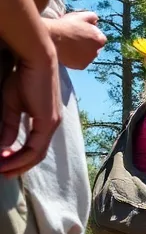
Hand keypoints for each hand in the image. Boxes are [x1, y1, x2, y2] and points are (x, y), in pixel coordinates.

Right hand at [0, 54, 59, 176]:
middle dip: (18, 166)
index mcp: (46, 122)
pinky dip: (21, 155)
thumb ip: (9, 126)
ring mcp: (52, 125)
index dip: (18, 158)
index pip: (34, 148)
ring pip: (36, 154)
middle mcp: (52, 125)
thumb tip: (4, 146)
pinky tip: (6, 158)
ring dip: (18, 164)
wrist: (34, 60)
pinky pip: (35, 147)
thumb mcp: (11, 105)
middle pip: (37, 155)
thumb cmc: (23, 77)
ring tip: (2, 169)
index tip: (2, 163)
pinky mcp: (48, 122)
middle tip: (2, 173)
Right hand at [47, 10, 105, 69]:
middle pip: (94, 48)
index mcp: (100, 39)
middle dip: (87, 44)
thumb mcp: (81, 15)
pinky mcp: (81, 66)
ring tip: (70, 45)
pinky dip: (76, 58)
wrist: (53, 37)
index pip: (99, 38)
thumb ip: (92, 17)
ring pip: (87, 55)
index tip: (81, 32)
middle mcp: (97, 51)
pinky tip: (68, 52)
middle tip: (75, 39)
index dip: (90, 34)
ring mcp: (89, 60)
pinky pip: (80, 62)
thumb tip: (96, 21)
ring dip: (82, 52)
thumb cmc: (67, 25)